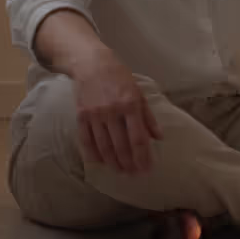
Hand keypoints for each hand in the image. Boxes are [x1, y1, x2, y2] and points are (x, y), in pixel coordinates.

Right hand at [69, 47, 161, 174]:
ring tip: (120, 172)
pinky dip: (93, 154)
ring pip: (104, 146)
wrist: (91, 64)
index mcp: (130, 105)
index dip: (143, 156)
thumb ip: (148, 117)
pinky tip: (100, 163)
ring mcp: (95, 114)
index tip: (147, 169)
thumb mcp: (139, 93)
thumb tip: (159, 137)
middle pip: (121, 145)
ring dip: (113, 162)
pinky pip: (86, 140)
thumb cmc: (120, 78)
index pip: (138, 138)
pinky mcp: (81, 116)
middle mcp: (112, 111)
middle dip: (129, 163)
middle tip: (134, 175)